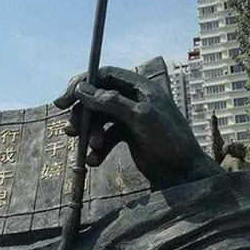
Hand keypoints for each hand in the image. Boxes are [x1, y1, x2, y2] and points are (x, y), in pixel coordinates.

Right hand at [54, 66, 221, 189]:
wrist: (185, 174)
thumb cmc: (169, 141)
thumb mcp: (140, 117)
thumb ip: (111, 102)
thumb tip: (82, 90)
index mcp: (141, 87)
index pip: (105, 75)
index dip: (83, 84)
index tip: (65, 100)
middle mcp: (134, 99)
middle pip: (98, 97)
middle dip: (83, 113)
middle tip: (69, 130)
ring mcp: (131, 118)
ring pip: (100, 119)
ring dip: (90, 133)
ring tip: (89, 147)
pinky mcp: (129, 136)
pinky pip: (106, 137)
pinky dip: (98, 148)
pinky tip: (94, 161)